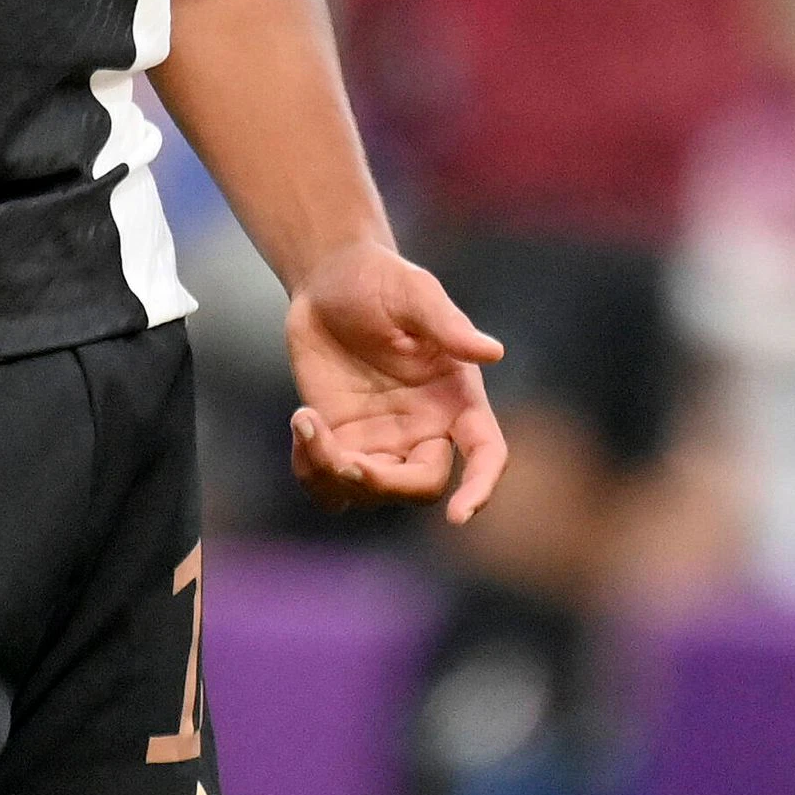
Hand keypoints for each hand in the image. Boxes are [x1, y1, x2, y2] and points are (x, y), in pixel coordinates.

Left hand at [283, 242, 507, 524]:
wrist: (329, 280)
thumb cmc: (381, 279)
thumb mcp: (414, 292)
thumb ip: (448, 325)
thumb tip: (492, 352)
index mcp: (456, 397)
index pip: (485, 452)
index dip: (480, 486)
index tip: (459, 515)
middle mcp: (424, 427)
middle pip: (421, 485)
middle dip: (384, 482)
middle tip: (345, 459)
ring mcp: (381, 440)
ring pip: (369, 492)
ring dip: (334, 473)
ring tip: (305, 421)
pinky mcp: (340, 441)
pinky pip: (329, 486)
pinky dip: (311, 471)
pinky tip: (302, 422)